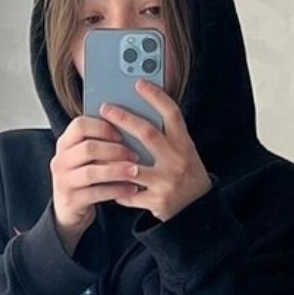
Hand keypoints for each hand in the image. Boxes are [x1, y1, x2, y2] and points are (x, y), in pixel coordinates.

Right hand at [49, 115, 140, 252]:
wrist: (69, 210)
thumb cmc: (85, 178)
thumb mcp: (87, 158)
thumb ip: (100, 143)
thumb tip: (131, 129)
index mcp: (64, 143)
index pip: (79, 125)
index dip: (103, 127)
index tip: (121, 134)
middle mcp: (60, 160)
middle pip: (88, 148)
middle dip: (115, 150)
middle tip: (135, 155)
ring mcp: (63, 181)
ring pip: (92, 172)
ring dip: (117, 170)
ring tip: (136, 171)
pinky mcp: (71, 200)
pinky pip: (96, 193)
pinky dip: (116, 190)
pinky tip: (132, 189)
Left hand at [95, 80, 211, 221]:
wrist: (198, 211)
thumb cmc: (185, 175)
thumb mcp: (184, 152)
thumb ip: (165, 138)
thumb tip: (135, 116)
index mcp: (184, 145)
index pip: (172, 114)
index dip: (156, 97)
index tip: (139, 83)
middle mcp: (178, 160)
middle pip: (148, 134)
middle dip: (124, 119)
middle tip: (106, 108)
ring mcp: (167, 182)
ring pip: (132, 167)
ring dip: (111, 158)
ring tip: (95, 148)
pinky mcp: (158, 202)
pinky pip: (129, 193)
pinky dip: (115, 188)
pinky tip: (106, 183)